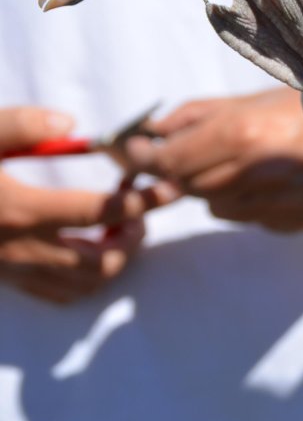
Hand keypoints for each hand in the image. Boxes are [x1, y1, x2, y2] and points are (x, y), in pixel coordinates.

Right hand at [0, 107, 169, 303]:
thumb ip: (20, 125)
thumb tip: (70, 125)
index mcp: (19, 210)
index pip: (100, 212)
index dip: (142, 202)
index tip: (169, 188)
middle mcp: (19, 249)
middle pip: (101, 261)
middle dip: (132, 238)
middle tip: (141, 211)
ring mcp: (10, 270)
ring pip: (83, 286)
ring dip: (112, 261)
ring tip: (119, 230)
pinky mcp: (2, 280)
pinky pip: (56, 295)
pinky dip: (84, 279)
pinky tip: (86, 249)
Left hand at [126, 89, 302, 231]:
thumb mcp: (253, 97)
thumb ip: (197, 115)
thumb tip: (152, 133)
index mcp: (239, 136)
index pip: (167, 161)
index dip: (142, 158)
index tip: (131, 150)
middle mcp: (251, 174)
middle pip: (187, 186)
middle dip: (182, 169)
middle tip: (192, 150)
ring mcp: (272, 204)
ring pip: (216, 206)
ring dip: (217, 187)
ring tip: (247, 162)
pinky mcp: (289, 223)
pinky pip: (249, 217)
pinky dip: (249, 201)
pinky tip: (274, 179)